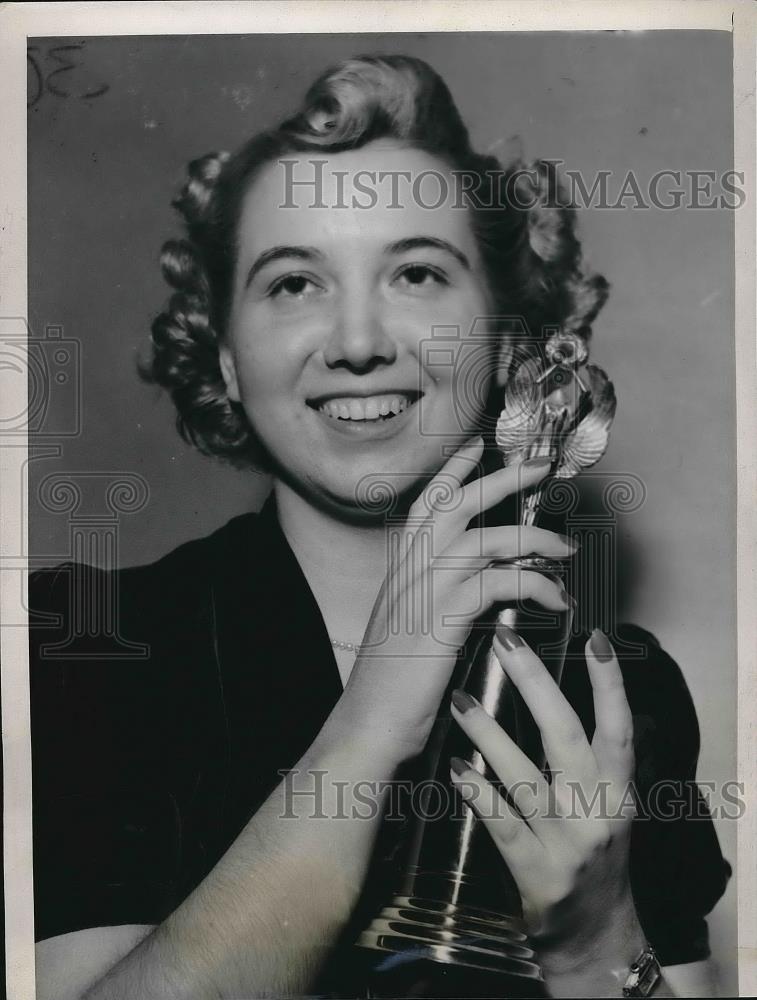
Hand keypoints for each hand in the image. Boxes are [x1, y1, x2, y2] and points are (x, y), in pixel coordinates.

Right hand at [335, 437, 576, 762]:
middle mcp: (410, 569)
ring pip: (486, 539)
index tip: (476, 444)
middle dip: (503, 480)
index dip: (452, 471)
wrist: (367, 723)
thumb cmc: (389, 684)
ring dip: (535, 539)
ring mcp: (425, 590)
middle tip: (541, 466)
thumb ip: (430, 597)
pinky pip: (500, 583)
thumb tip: (470, 586)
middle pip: (458, 504)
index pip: (426, 503)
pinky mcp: (444, 618)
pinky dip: (536, 585)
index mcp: (401, 568)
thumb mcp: (405, 627)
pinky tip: (556, 600)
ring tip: (568, 548)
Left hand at [449, 627, 645, 987]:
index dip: (609, 683)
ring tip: (459, 699)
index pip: (619, 727)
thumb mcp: (609, 804)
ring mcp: (566, 842)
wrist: (595, 935)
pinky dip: (477, 793)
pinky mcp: (535, 872)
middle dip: (536, 684)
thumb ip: (594, 757)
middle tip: (505, 640)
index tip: (594, 637)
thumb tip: (568, 692)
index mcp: (619, 789)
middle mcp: (597, 811)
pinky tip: (453, 766)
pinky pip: (500, 823)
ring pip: (524, 777)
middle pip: (567, 737)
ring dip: (489, 733)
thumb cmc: (595, 853)